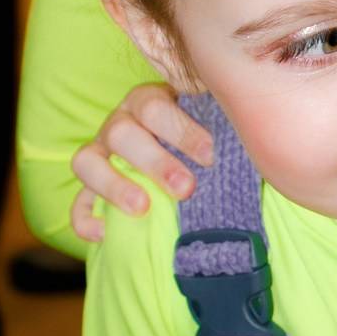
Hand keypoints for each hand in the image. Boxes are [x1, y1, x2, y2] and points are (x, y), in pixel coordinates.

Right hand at [70, 82, 212, 241]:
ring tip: (142, 208)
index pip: (155, 108)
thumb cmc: (202, 137)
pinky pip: (76, 203)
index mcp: (148, 102)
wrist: (181, 155)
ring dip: (113, 185)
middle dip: (154, 162)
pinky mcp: (89, 188)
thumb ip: (225, 126)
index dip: (180, 131)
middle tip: (185, 188)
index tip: (209, 155)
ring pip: (87, 161)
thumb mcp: (212, 122)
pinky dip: (85, 218)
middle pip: (121, 133)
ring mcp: (99, 154)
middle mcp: (119, 124)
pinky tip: (104, 233)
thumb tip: (259, 147)